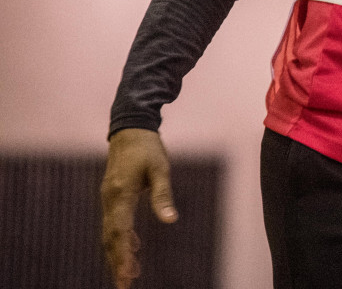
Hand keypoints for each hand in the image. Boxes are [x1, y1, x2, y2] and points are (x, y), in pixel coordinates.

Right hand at [100, 129, 177, 288]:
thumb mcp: (161, 169)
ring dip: (118, 254)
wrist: (130, 129)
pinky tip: (133, 249)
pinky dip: (121, 239)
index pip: (119, 232)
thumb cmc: (148, 148)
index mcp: (120, 194)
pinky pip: (114, 223)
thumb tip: (170, 220)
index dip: (122, 255)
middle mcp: (110, 200)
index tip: (127, 274)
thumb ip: (163, 195)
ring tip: (129, 275)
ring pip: (110, 233)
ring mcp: (109, 199)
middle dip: (117, 262)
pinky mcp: (113, 197)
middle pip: (111, 238)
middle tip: (125, 285)